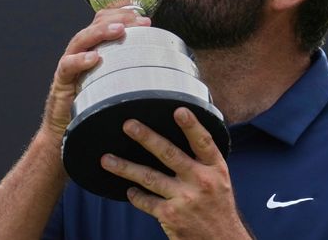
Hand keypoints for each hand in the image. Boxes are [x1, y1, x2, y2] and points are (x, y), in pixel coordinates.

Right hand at [40, 9, 150, 142]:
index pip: (105, 20)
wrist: (66, 129)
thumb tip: (161, 62)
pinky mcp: (61, 81)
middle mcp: (80, 51)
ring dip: (101, 32)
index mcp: (94, 47)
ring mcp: (69, 64)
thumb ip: (130, 67)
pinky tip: (94, 58)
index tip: (145, 16)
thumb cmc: (94, 103)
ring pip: (81, 39)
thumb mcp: (115, 82)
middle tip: (141, 21)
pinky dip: (80, 60)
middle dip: (119, 19)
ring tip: (119, 29)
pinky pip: (67, 66)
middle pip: (95, 24)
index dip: (123, 14)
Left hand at [100, 108, 251, 239]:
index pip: (203, 142)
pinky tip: (128, 190)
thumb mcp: (220, 179)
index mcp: (216, 168)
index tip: (179, 111)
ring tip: (107, 159)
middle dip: (147, 138)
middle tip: (129, 125)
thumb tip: (185, 133)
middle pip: (170, 154)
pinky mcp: (170, 216)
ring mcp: (184, 199)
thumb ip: (204, 160)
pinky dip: (135, 195)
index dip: (192, 126)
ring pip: (149, 178)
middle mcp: (201, 181)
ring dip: (125, 167)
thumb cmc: (219, 207)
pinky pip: (146, 201)